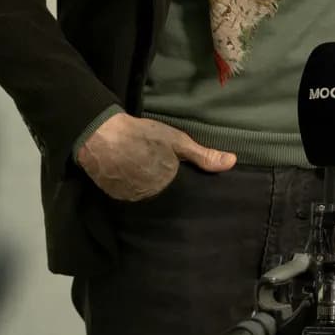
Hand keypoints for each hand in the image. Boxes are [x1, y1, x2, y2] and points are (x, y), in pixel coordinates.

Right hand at [76, 114, 236, 201]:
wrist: (101, 135)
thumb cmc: (142, 135)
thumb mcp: (177, 141)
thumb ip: (204, 155)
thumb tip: (232, 162)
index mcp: (168, 185)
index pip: (181, 192)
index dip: (179, 184)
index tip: (177, 177)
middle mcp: (151, 197)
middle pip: (162, 196)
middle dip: (163, 187)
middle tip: (155, 169)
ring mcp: (131, 199)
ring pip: (145, 197)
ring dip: (145, 188)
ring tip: (141, 172)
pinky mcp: (115, 198)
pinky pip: (128, 196)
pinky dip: (130, 188)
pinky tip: (128, 174)